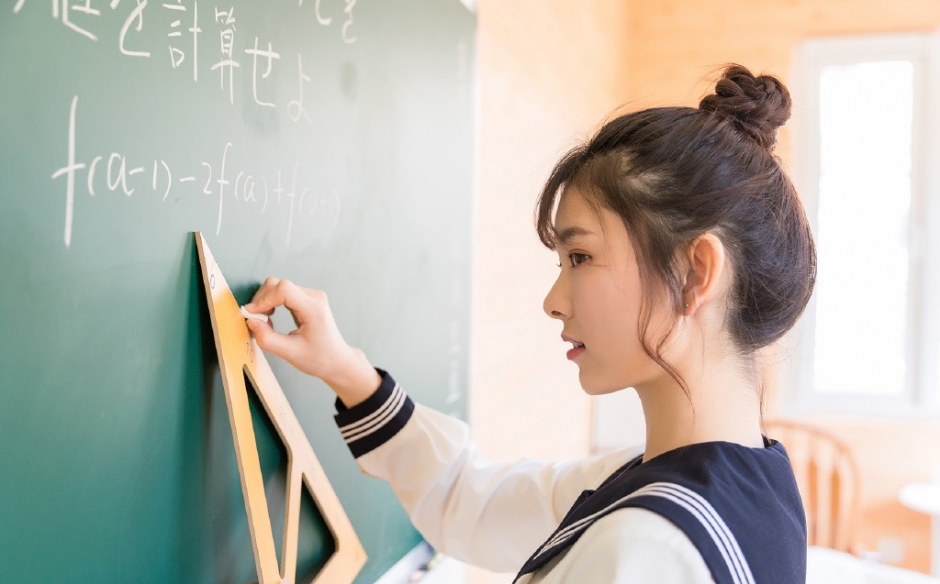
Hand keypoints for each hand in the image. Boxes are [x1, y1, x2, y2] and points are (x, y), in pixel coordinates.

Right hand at [243, 277, 380, 406]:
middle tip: (257, 321)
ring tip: (265, 321)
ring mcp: (312, 296)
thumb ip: (268, 339)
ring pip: (279, 287)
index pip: (284, 290)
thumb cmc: (319, 358)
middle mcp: (314, 297)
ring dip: (266, 301)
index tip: (251, 315)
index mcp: (314, 309)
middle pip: (279, 284)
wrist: (336, 360)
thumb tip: (251, 321)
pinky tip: (271, 317)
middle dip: (262, 300)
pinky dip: (272, 302)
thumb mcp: (291, 353)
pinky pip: (283, 292)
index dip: (264, 299)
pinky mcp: (307, 299)